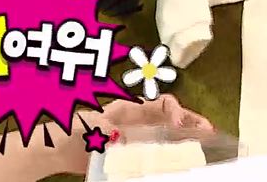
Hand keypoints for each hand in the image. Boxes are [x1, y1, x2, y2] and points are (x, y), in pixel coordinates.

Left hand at [57, 95, 213, 173]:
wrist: (56, 149)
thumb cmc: (72, 129)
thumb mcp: (88, 126)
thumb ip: (102, 128)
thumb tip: (119, 135)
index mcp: (131, 108)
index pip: (162, 104)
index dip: (175, 111)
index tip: (180, 125)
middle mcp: (138, 120)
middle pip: (171, 118)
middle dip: (191, 121)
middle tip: (210, 132)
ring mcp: (136, 136)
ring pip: (168, 134)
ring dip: (186, 137)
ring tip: (204, 146)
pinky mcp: (131, 152)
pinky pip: (156, 151)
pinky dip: (171, 154)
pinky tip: (180, 163)